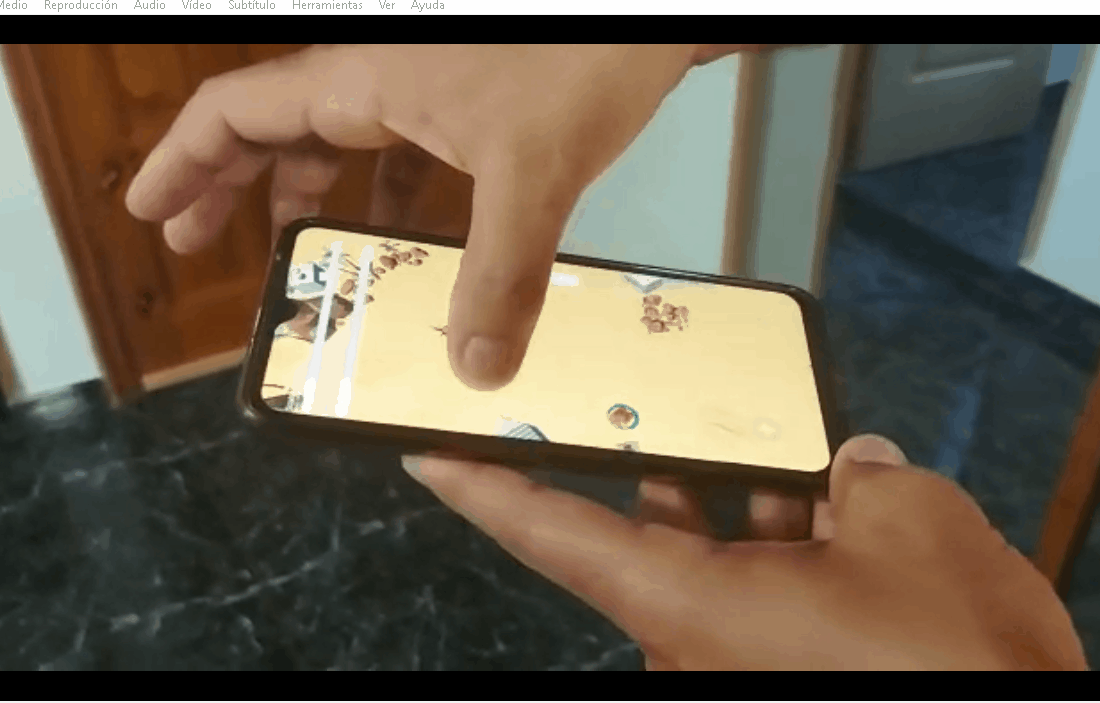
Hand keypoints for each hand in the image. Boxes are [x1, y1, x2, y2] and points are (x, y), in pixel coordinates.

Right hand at [125, 43, 740, 390]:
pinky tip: (413, 247)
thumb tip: (479, 370)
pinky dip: (400, 201)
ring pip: (348, 145)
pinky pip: (412, 157)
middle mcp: (382, 78)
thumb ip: (501, 276)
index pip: (237, 113)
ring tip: (308, 261)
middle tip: (207, 247)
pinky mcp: (474, 103)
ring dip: (321, 200)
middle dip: (236, 188)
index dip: (184, 163)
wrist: (651, 19)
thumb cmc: (582, 56)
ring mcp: (428, 88)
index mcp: (363, 81)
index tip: (152, 213)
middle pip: (280, 129)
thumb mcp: (532, 174)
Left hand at [400, 435, 1087, 669]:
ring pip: (713, 552)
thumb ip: (864, 475)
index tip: (429, 459)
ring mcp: (737, 657)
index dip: (485, 491)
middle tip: (653, 396)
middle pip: (647, 529)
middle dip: (668, 461)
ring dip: (746, 496)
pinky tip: (831, 497)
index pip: (554, 534)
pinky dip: (785, 540)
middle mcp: (695, 638)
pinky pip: (758, 584)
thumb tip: (853, 464)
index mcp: (689, 606)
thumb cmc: (946, 664)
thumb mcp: (910, 527)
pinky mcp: (779, 665)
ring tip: (780, 434)